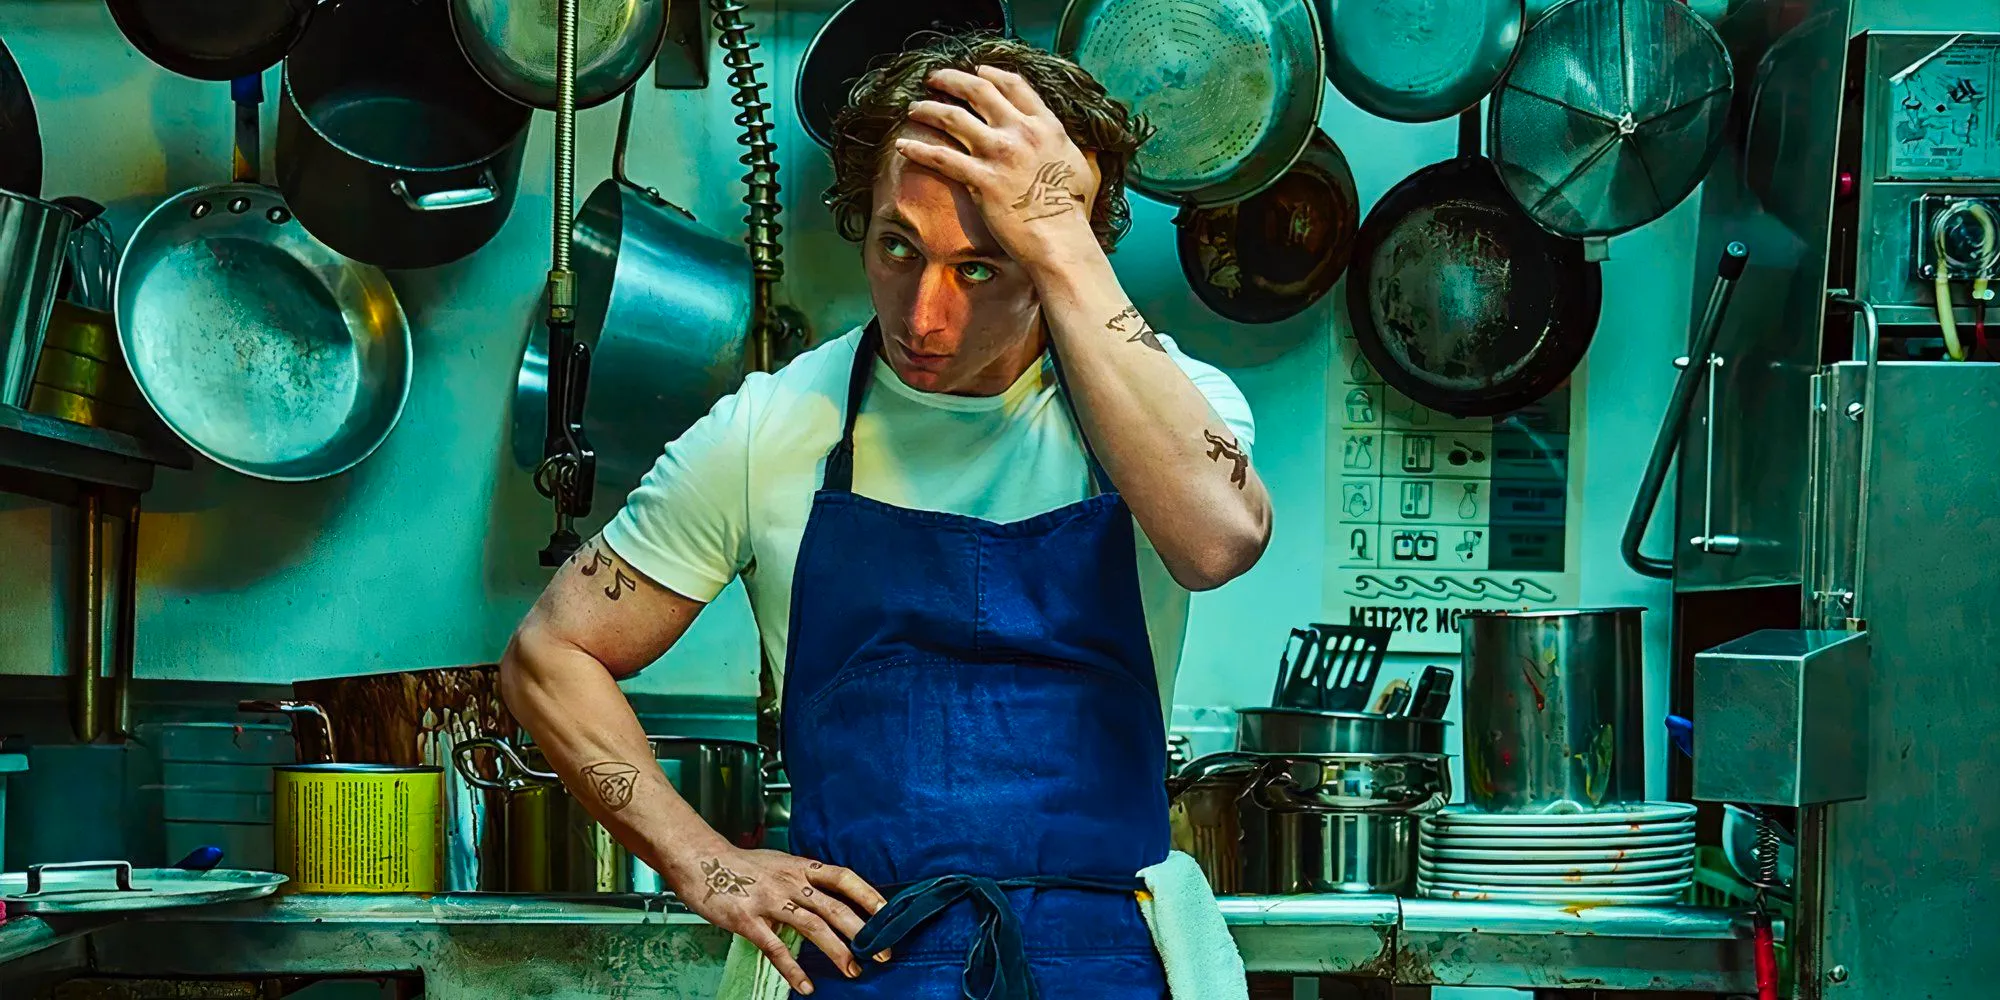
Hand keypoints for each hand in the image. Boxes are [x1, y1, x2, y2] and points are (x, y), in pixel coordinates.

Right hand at [664, 843, 889, 993]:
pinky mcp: (749, 920)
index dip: (869, 895)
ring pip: (812, 927)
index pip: (844, 878)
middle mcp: (790, 882)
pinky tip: (806, 986)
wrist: (700, 859)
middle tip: (882, 953)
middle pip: (835, 907)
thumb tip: (829, 897)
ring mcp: (770, 901)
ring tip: (853, 971)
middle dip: (863, 933)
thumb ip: (803, 880)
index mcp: (800, 867)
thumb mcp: (779, 863)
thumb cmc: (740, 864)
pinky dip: (793, 969)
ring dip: (837, 951)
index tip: (889, 914)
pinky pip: (776, 948)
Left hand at [899, 66, 1103, 269]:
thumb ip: (1075, 149)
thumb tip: (1080, 147)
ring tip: (914, 107)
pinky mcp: (980, 179)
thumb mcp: (1083, 168)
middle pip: (978, 91)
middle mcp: (1021, 132)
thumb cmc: (1071, 212)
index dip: (991, 74)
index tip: (976, 72)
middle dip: (951, 80)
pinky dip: (918, 148)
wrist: (1059, 241)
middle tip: (934, 79)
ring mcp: (999, 154)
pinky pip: (940, 157)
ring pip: (953, 118)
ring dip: (929, 108)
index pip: (1014, 85)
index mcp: (1046, 126)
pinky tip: (902, 145)